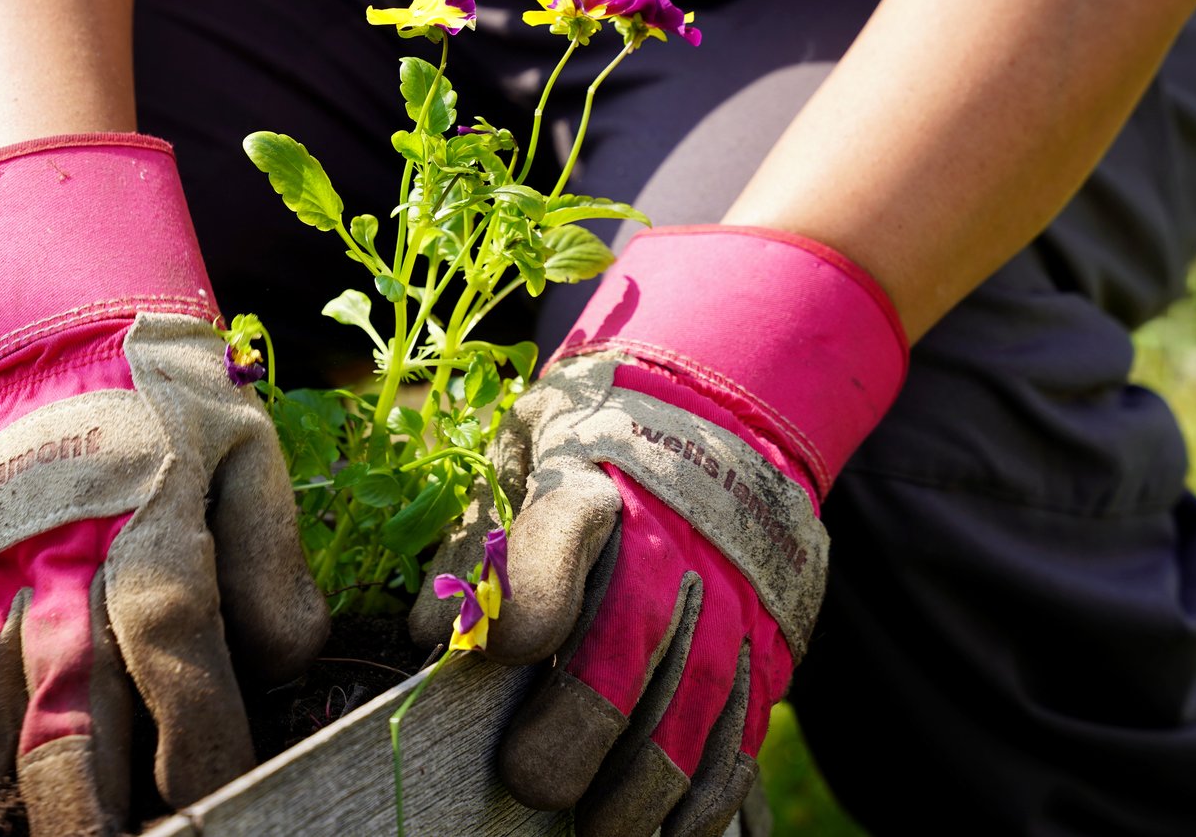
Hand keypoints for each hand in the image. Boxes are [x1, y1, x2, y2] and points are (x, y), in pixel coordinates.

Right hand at [0, 135, 327, 835]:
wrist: (56, 340)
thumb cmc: (171, 411)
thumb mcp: (250, 454)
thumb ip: (277, 558)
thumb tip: (291, 657)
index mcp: (153, 534)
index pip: (181, 656)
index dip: (204, 743)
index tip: (221, 799)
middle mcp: (61, 576)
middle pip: (67, 720)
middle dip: (87, 813)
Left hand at [413, 227, 906, 836]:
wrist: (721, 401)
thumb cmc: (593, 439)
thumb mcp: (519, 451)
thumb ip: (473, 539)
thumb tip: (424, 635)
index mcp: (593, 472)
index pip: (566, 528)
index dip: (538, 592)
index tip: (508, 651)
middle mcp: (673, 532)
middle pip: (636, 638)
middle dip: (582, 726)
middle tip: (533, 782)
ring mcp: (733, 588)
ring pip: (698, 702)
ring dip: (647, 784)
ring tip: (597, 833)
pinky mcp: (772, 633)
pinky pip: (745, 728)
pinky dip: (710, 794)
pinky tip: (668, 831)